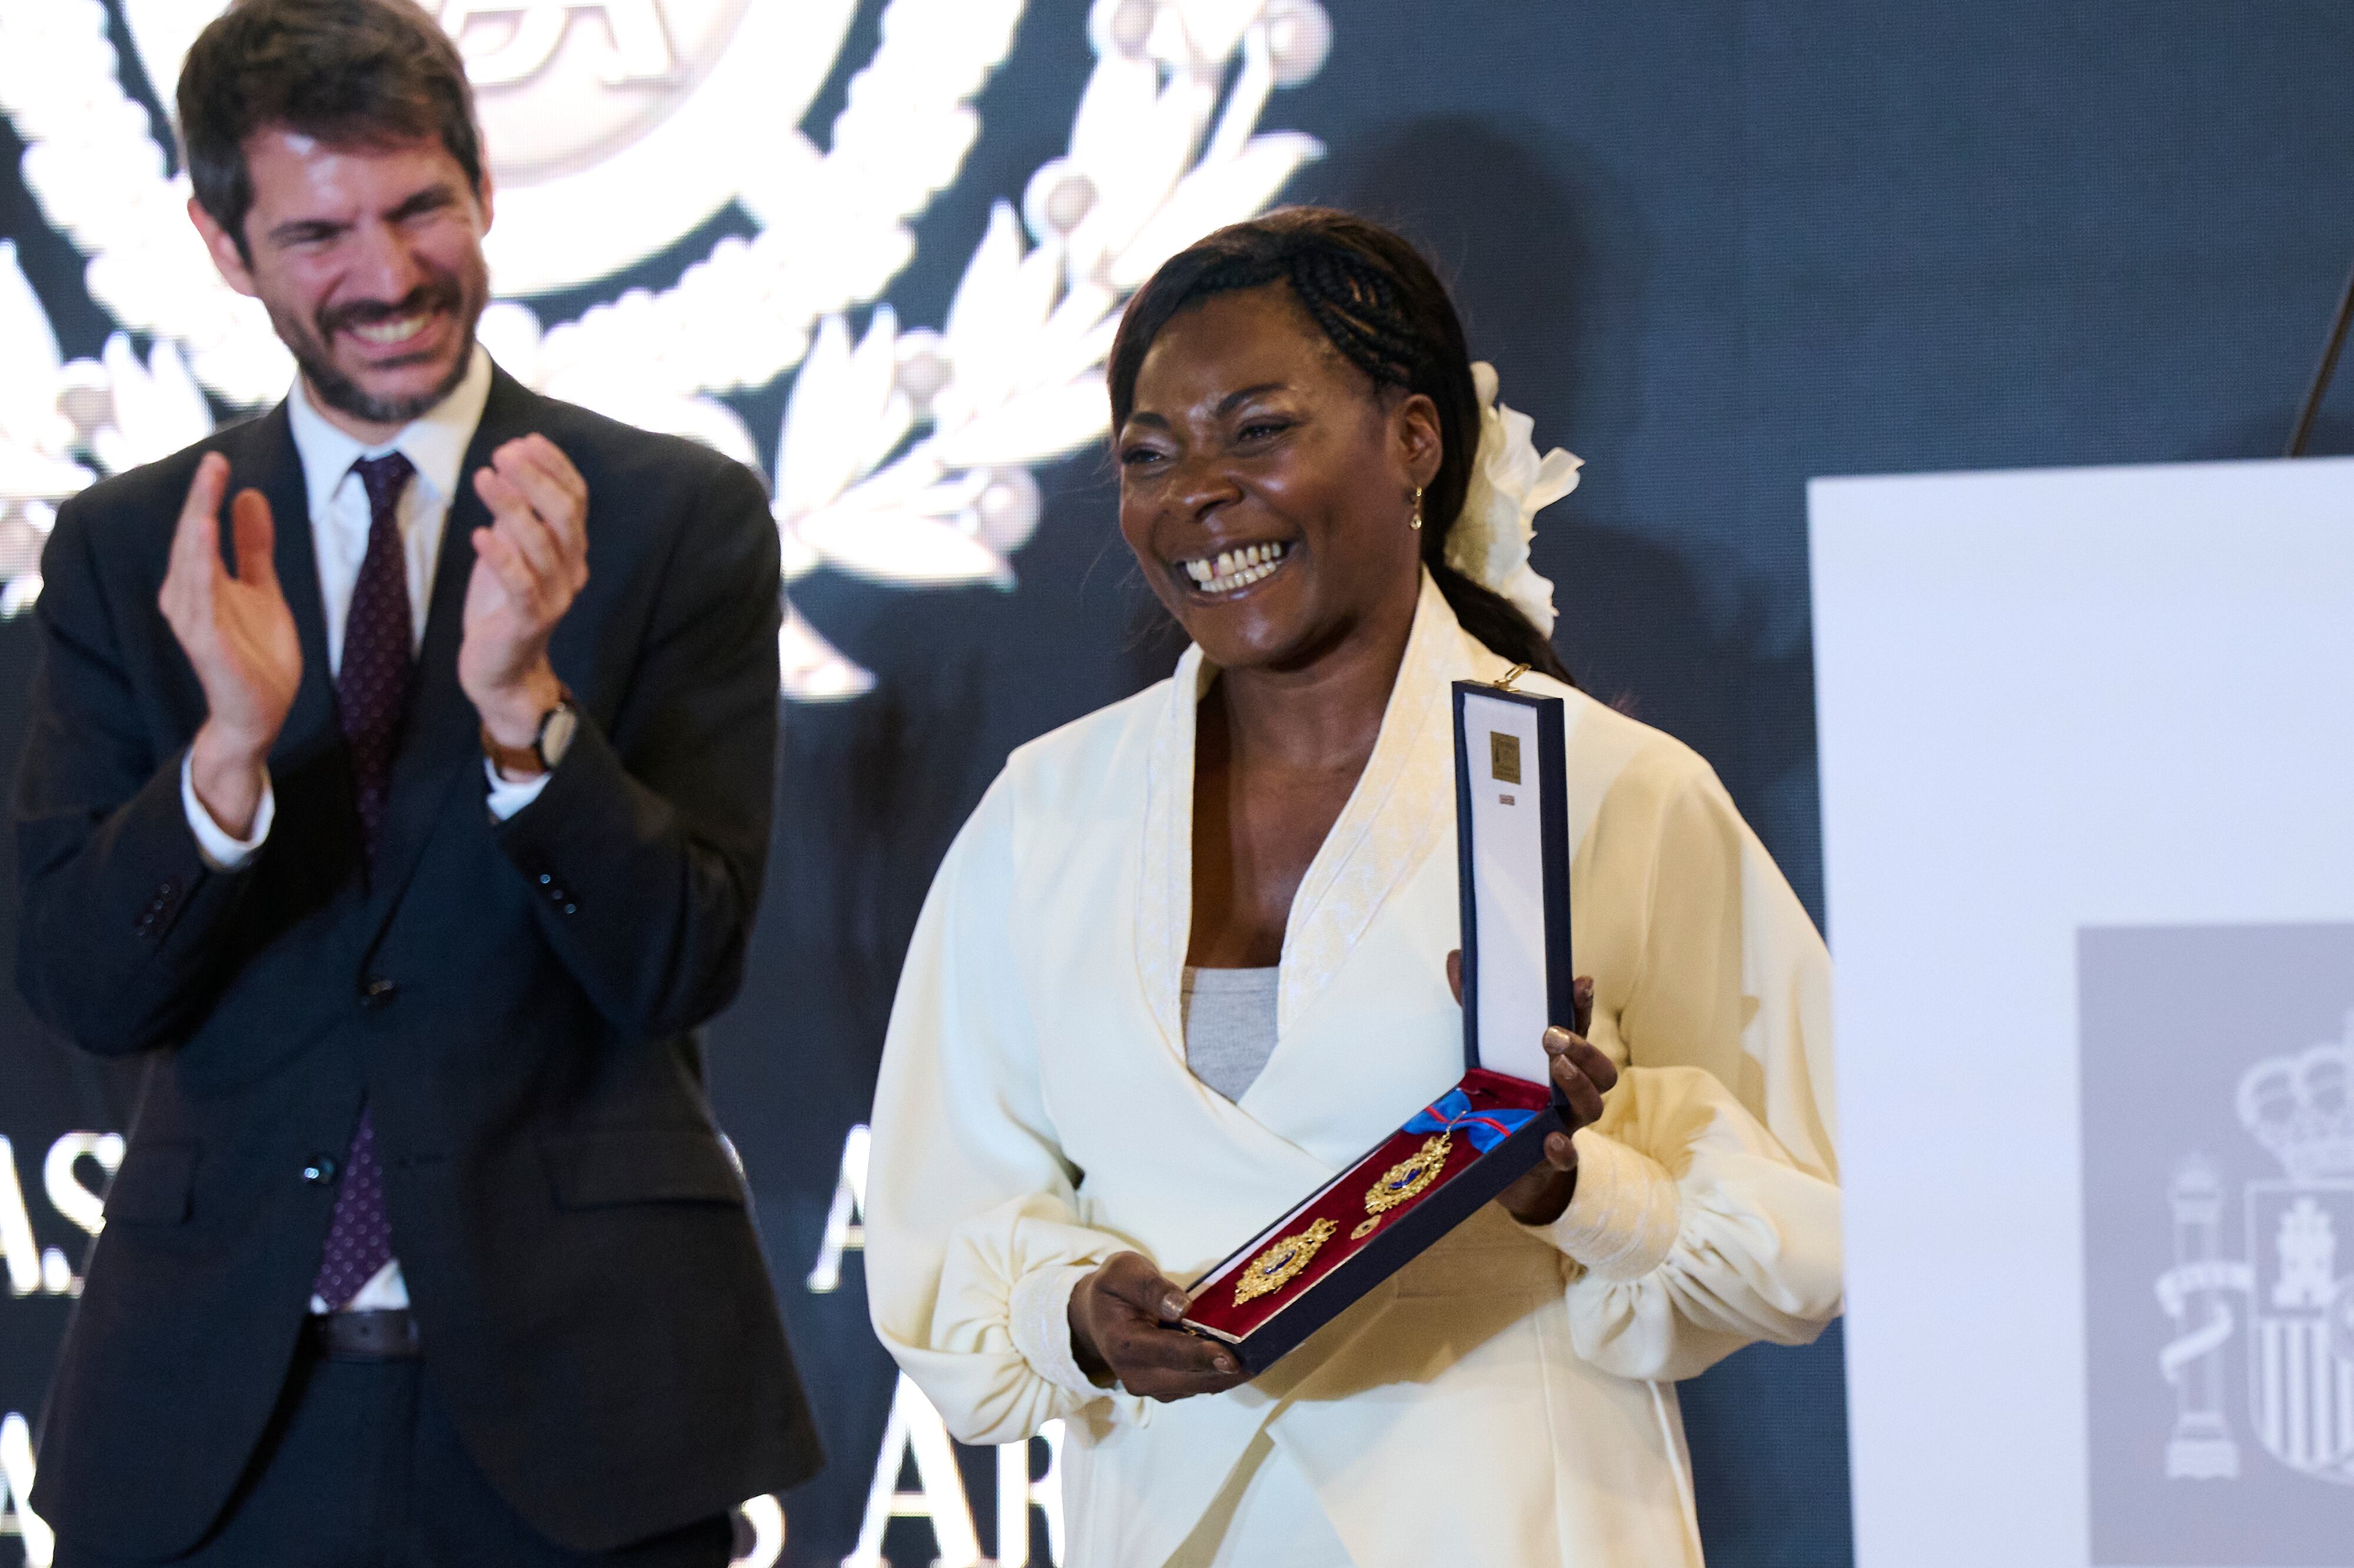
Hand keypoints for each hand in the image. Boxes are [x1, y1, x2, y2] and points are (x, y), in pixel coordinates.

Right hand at [158, 454, 299, 838]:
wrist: (260, 713)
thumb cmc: (256, 653)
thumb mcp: (262, 588)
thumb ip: (253, 545)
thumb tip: (249, 494)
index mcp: (200, 583)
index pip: (198, 530)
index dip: (205, 495)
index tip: (217, 460)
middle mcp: (189, 599)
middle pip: (190, 542)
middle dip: (198, 503)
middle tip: (213, 464)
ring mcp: (196, 625)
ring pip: (189, 572)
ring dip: (194, 537)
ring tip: (204, 503)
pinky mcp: (208, 650)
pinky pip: (200, 611)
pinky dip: (200, 582)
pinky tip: (206, 556)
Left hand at [458, 435, 587, 748]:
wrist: (500, 669)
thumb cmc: (502, 605)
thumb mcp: (512, 550)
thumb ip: (518, 513)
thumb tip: (513, 460)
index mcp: (571, 550)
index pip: (576, 498)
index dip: (554, 466)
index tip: (525, 440)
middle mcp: (572, 571)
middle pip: (566, 515)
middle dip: (536, 478)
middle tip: (502, 454)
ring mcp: (554, 597)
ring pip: (542, 544)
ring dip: (512, 506)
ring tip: (483, 477)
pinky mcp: (529, 622)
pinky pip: (521, 585)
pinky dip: (501, 557)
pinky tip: (479, 534)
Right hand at [1067, 1252, 1248, 1400]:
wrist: (1095, 1316)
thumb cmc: (1113, 1289)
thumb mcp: (1123, 1272)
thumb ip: (1150, 1287)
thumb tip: (1181, 1307)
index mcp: (1124, 1344)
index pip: (1169, 1352)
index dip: (1201, 1355)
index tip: (1232, 1357)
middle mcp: (1137, 1376)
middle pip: (1190, 1379)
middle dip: (1227, 1372)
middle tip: (1265, 1358)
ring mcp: (1152, 1387)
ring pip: (1199, 1387)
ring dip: (1230, 1376)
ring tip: (1264, 1358)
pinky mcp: (1166, 1390)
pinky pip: (1199, 1385)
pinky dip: (1222, 1375)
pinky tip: (1248, 1360)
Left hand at [1445, 951, 1612, 1224]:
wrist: (1502, 1163)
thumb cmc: (1503, 1095)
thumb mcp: (1486, 1049)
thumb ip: (1474, 1006)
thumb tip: (1457, 958)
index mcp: (1559, 1060)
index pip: (1580, 1027)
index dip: (1582, 1005)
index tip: (1580, 982)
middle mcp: (1570, 1090)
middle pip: (1600, 1067)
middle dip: (1583, 1047)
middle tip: (1551, 1035)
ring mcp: (1565, 1124)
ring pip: (1594, 1105)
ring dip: (1580, 1085)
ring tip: (1558, 1069)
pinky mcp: (1551, 1157)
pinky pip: (1568, 1156)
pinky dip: (1564, 1148)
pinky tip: (1552, 1139)